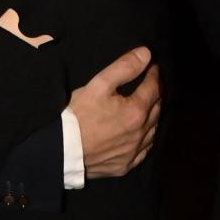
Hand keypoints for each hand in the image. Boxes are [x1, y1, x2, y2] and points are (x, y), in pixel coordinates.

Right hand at [68, 47, 160, 177]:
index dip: (154, 75)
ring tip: (149, 105)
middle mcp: (141, 133)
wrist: (63, 149)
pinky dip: (147, 138)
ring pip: (154, 131)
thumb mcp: (99, 84)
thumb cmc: (79, 113)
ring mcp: (134, 152)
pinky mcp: (125, 165)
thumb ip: (124, 67)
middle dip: (156, 93)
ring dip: (154, 116)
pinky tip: (142, 134)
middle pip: (157, 109)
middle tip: (152, 83)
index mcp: (136, 111)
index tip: (153, 66)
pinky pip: (145, 150)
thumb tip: (146, 54)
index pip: (153, 88)